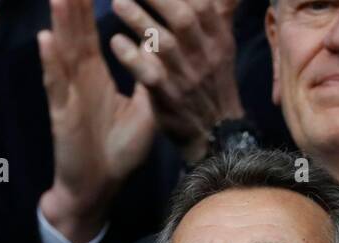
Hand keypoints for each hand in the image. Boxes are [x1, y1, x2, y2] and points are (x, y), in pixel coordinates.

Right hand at [38, 0, 155, 242]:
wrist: (98, 187)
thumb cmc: (118, 151)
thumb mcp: (144, 110)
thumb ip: (150, 77)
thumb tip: (164, 45)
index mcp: (95, 74)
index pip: (92, 30)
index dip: (90, 4)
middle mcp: (78, 78)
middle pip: (74, 31)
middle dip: (74, 2)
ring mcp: (68, 94)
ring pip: (63, 51)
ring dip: (60, 21)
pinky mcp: (62, 115)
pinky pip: (55, 85)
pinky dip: (50, 63)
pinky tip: (45, 40)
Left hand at [109, 0, 242, 162]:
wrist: (215, 133)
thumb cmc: (212, 82)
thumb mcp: (221, 45)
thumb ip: (219, 12)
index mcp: (218, 38)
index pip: (202, 4)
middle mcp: (204, 55)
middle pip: (183, 17)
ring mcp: (187, 78)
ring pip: (163, 44)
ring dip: (138, 21)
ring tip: (117, 3)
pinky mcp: (169, 99)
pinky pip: (150, 76)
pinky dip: (133, 59)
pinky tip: (116, 43)